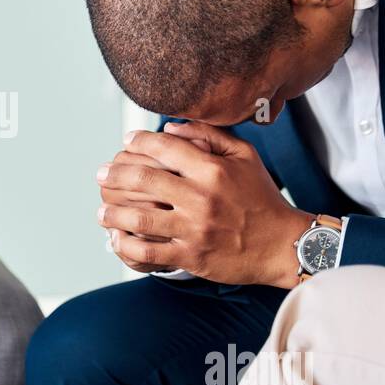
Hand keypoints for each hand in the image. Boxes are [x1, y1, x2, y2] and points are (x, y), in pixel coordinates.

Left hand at [95, 122, 314, 286]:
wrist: (283, 244)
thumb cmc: (262, 197)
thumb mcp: (245, 156)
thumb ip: (209, 136)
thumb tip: (170, 128)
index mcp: (212, 170)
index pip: (163, 148)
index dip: (138, 142)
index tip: (126, 142)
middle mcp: (201, 198)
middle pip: (143, 181)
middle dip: (114, 175)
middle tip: (101, 174)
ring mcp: (194, 229)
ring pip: (139, 218)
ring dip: (112, 213)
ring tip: (102, 210)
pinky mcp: (191, 256)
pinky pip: (148, 252)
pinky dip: (126, 246)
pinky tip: (117, 239)